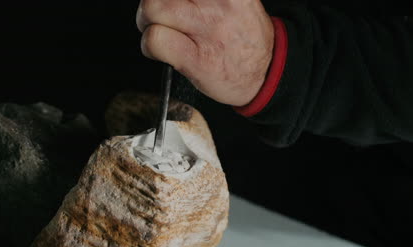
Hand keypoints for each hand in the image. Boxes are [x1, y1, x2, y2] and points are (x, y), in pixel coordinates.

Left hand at [136, 0, 273, 105]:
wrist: (265, 73)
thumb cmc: (242, 34)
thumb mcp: (235, 0)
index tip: (174, 2)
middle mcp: (218, 2)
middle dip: (152, 1)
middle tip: (158, 12)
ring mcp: (206, 29)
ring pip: (152, 7)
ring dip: (147, 21)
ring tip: (159, 28)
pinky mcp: (195, 58)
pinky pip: (154, 39)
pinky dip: (149, 45)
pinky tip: (162, 50)